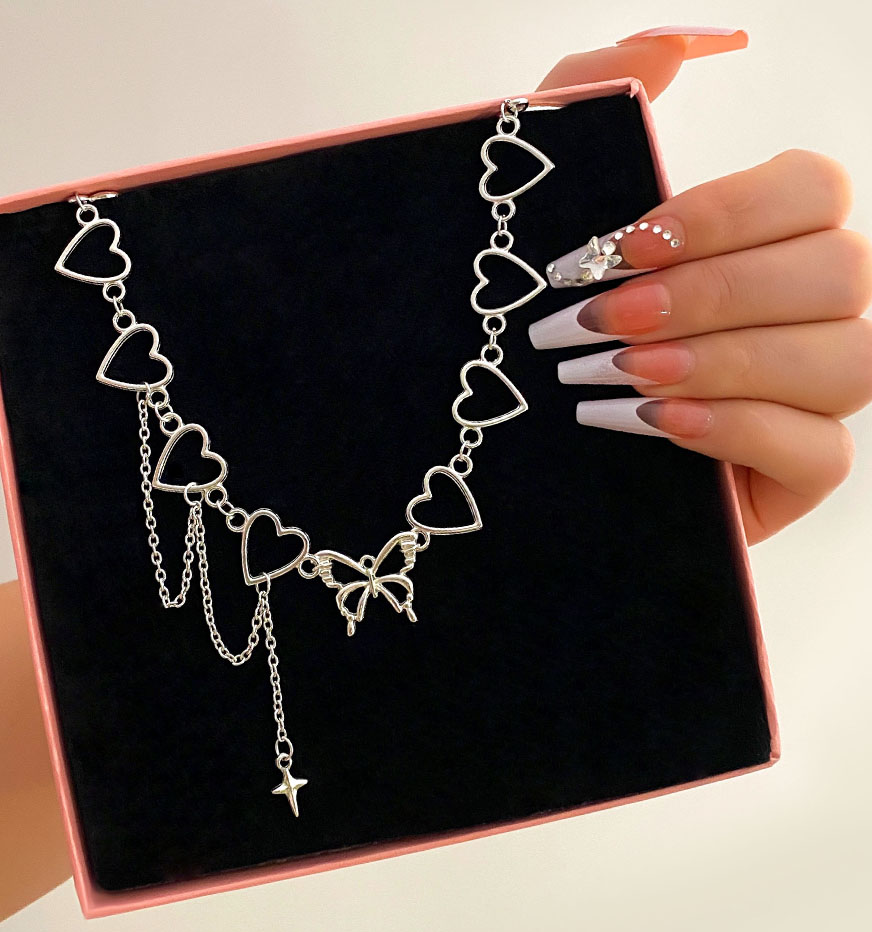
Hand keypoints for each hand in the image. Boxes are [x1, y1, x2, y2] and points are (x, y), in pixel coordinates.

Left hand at [529, 29, 871, 544]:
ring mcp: (812, 393)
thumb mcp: (544, 206)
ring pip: (842, 361)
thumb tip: (677, 44)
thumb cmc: (541, 323)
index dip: (729, 212)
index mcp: (766, 240)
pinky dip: (737, 429)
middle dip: (708, 295)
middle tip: (600, 320)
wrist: (512, 444)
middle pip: (835, 273)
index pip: (811, 192)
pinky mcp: (797, 469)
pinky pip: (822, 450)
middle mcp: (807, 309)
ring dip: (722, 362)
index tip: (625, 245)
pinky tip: (659, 421)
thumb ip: (596, 100)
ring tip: (620, 373)